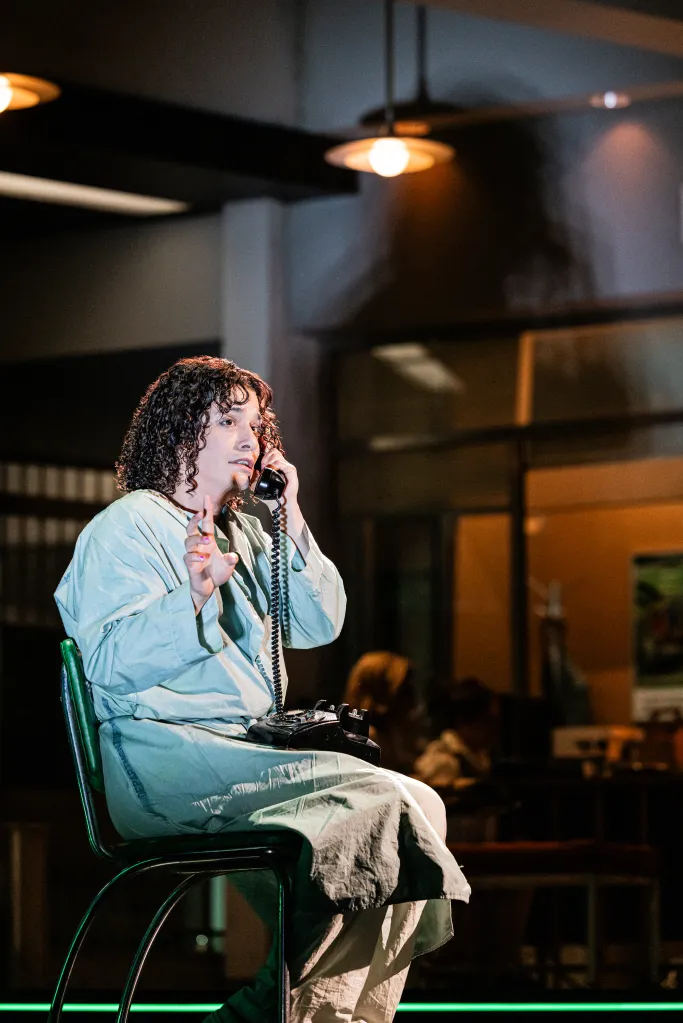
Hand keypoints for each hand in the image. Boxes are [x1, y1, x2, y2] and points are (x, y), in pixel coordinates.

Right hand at [184, 495, 238, 612]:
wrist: (208, 588)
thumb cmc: (216, 573)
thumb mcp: (228, 566)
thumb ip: (230, 560)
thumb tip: (233, 556)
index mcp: (209, 542)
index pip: (206, 523)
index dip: (206, 510)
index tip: (206, 497)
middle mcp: (199, 546)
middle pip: (191, 529)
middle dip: (194, 519)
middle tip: (200, 513)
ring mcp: (193, 555)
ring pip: (188, 541)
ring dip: (197, 539)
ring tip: (207, 541)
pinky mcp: (190, 565)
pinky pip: (188, 557)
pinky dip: (194, 557)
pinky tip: (202, 559)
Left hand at [259, 448, 298, 505]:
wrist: (281, 503)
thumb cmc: (273, 496)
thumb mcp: (261, 486)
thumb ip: (256, 478)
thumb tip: (255, 471)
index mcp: (278, 467)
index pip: (272, 453)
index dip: (265, 457)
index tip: (261, 466)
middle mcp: (283, 465)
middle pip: (274, 451)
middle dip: (266, 457)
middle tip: (263, 466)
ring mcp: (287, 467)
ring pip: (276, 455)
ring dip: (269, 461)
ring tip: (267, 469)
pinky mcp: (291, 470)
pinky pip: (281, 462)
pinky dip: (275, 464)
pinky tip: (272, 470)